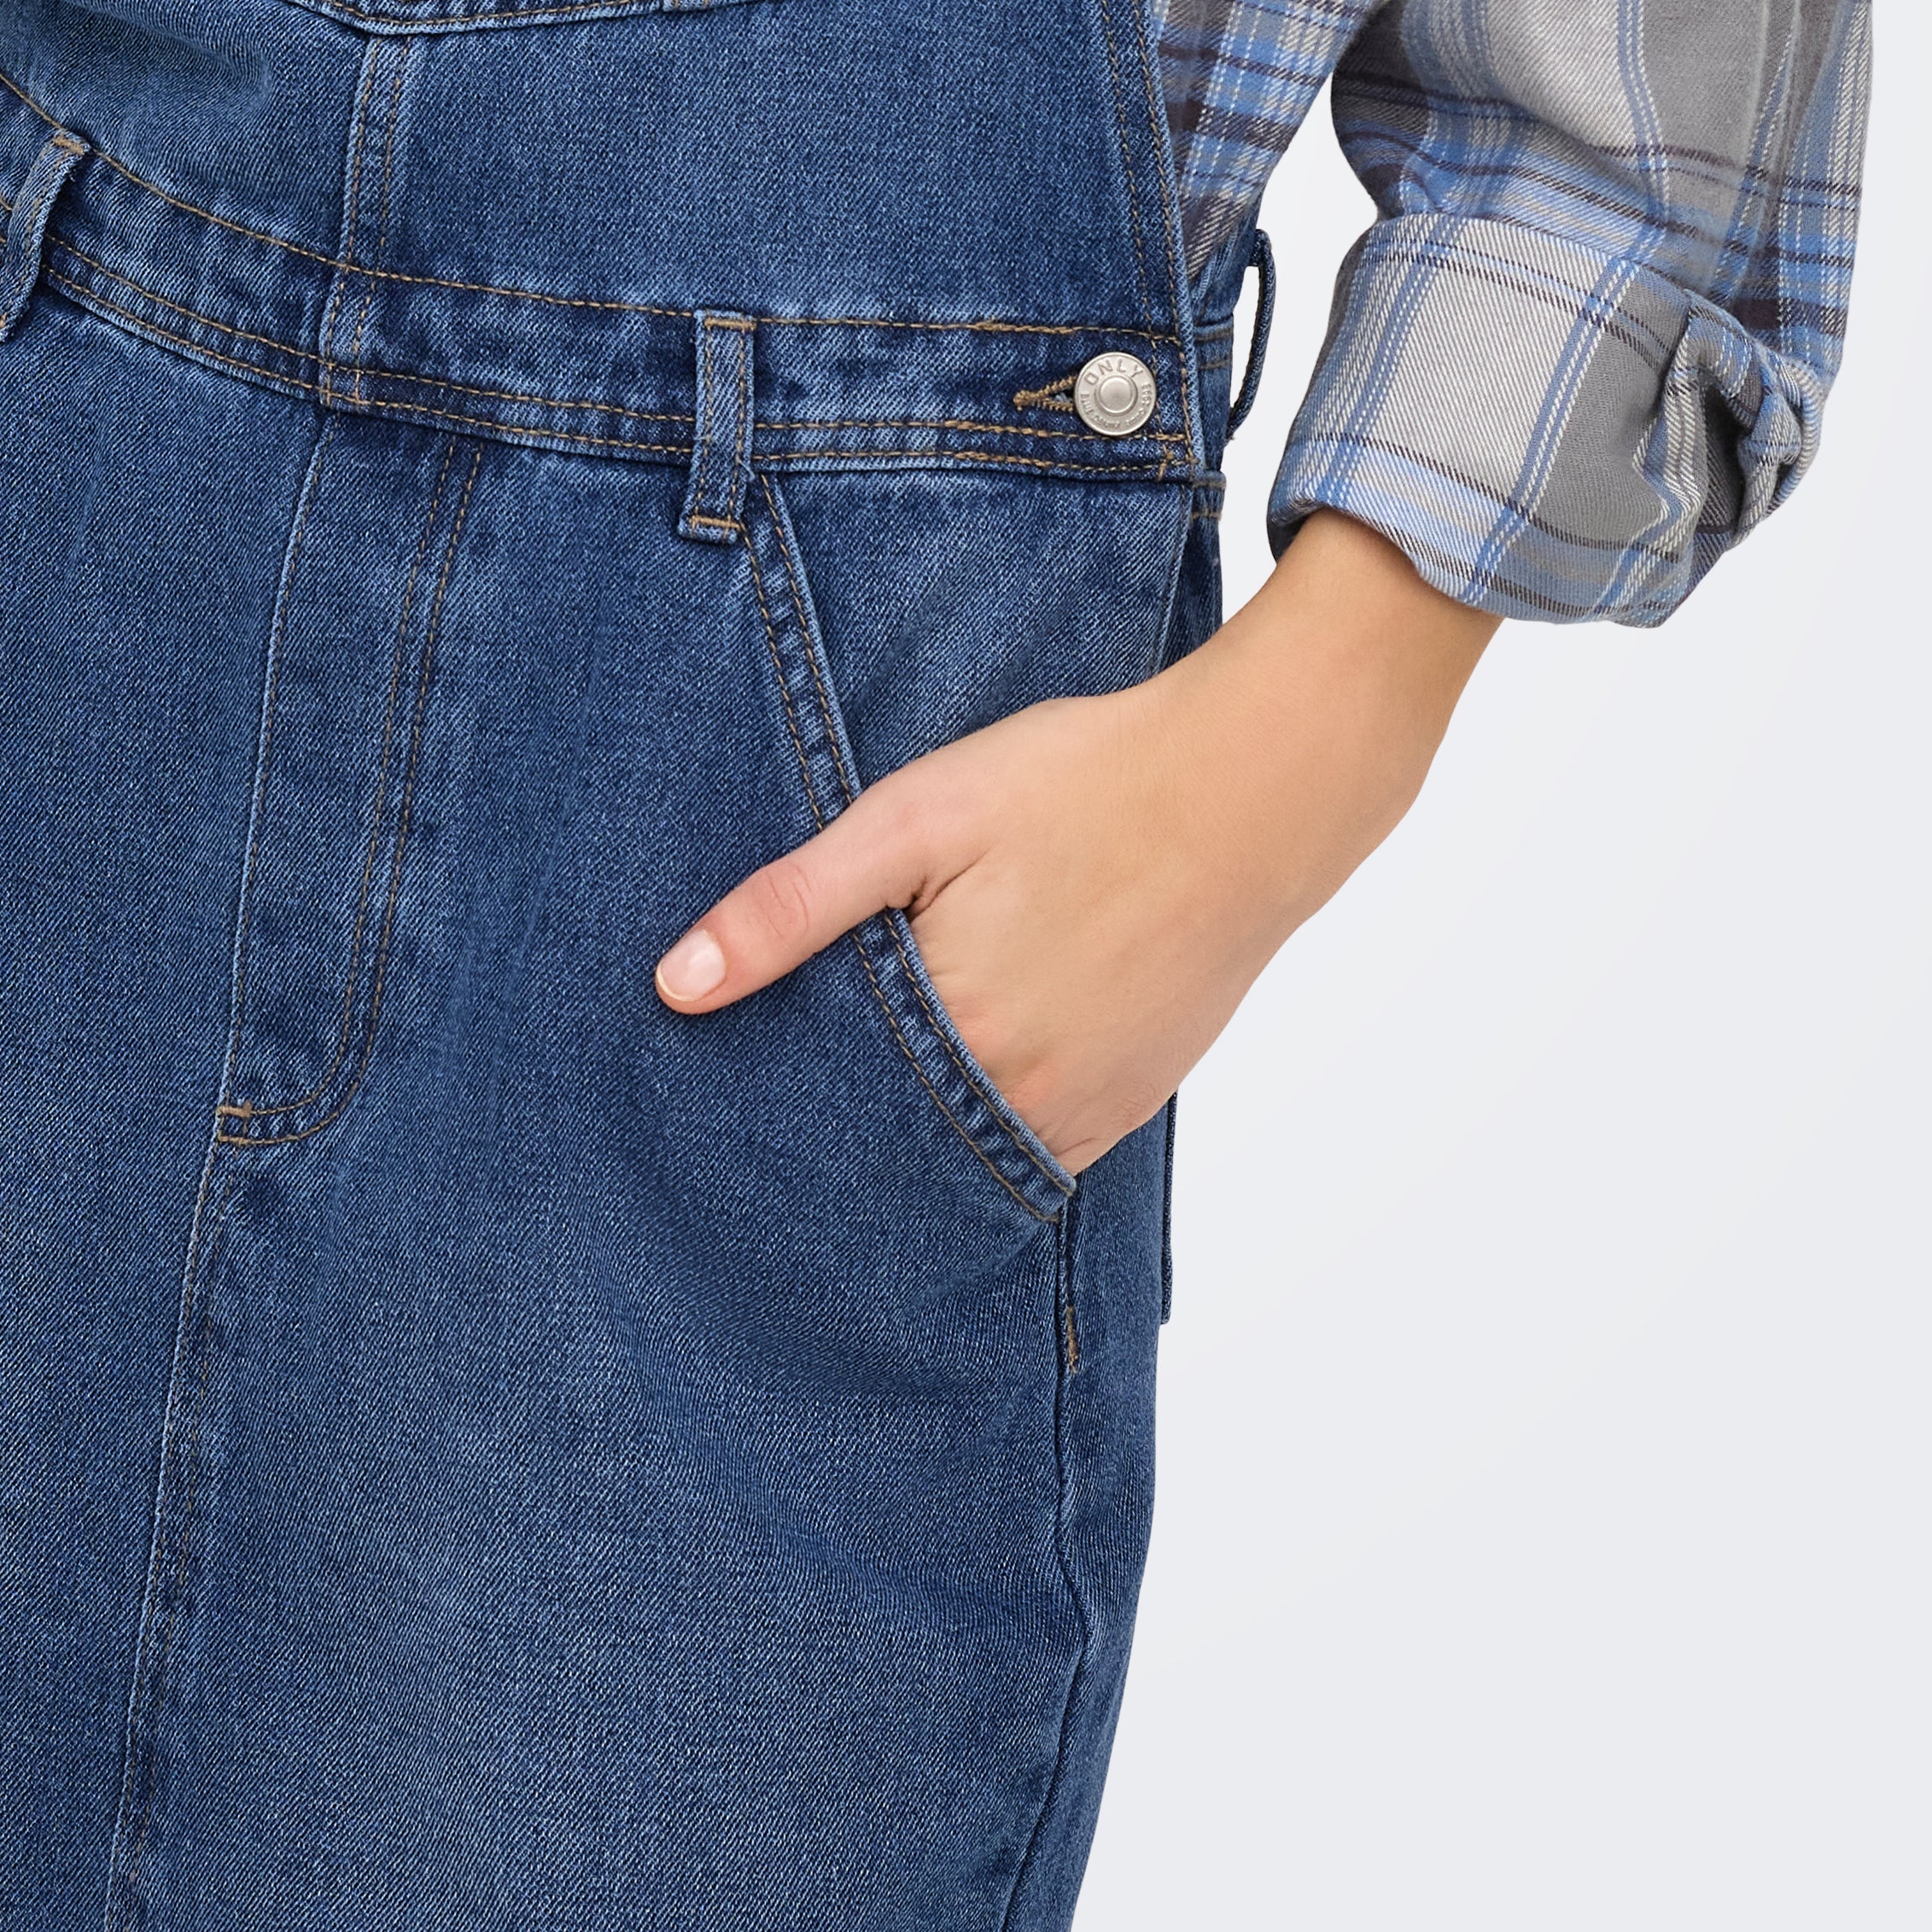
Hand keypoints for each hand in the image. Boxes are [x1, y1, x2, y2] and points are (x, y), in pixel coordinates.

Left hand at [654, 514, 1496, 1172]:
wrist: (1256, 784)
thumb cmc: (1082, 782)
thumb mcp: (915, 818)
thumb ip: (793, 908)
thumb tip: (675, 988)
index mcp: (957, 1032)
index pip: (822, 1110)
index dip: (770, 1099)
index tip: (719, 1093)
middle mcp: (1023, 1097)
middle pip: (891, 1141)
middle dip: (834, 1123)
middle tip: (783, 1089)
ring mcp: (1088, 1107)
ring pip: (963, 1149)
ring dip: (913, 1124)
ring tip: (869, 1071)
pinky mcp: (1133, 1098)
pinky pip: (1035, 1141)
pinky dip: (988, 1118)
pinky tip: (964, 1064)